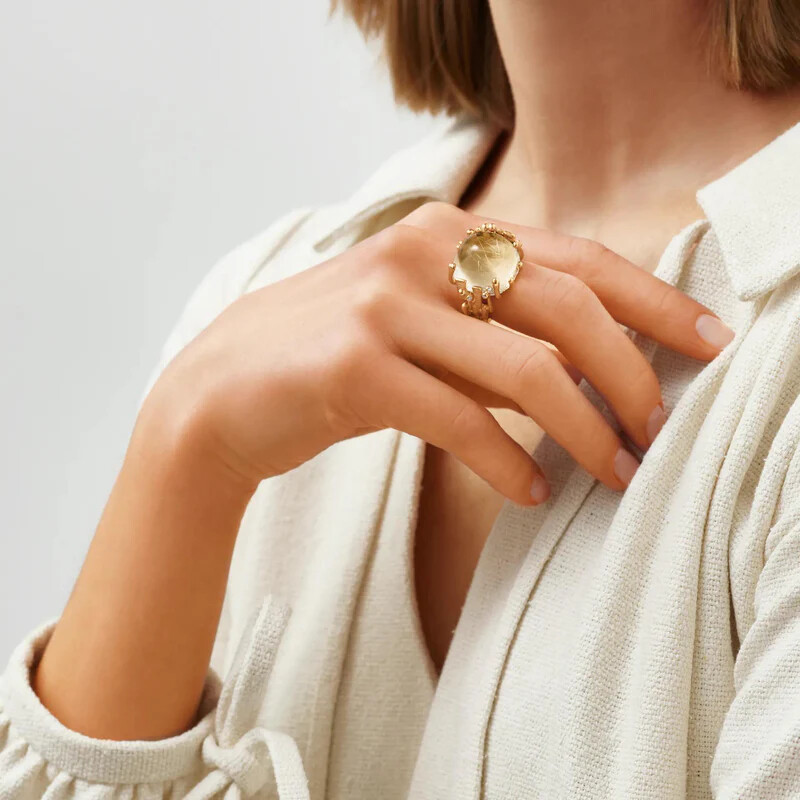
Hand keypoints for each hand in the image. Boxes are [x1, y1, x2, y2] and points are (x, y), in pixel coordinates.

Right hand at [143, 201, 731, 506]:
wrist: (220, 392)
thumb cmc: (332, 357)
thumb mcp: (421, 322)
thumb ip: (494, 329)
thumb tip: (584, 368)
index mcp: (448, 230)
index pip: (579, 257)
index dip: (652, 301)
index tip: (704, 343)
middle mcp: (423, 250)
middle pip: (568, 307)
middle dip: (630, 375)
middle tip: (656, 430)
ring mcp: (387, 303)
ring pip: (525, 369)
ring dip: (584, 429)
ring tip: (613, 472)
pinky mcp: (357, 365)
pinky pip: (462, 420)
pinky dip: (508, 463)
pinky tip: (531, 492)